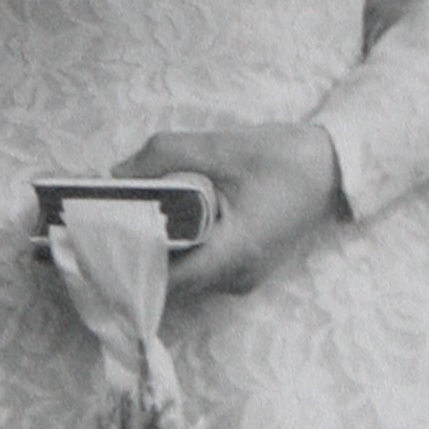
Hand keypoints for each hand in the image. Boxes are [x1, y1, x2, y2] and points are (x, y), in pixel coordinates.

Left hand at [116, 124, 341, 299]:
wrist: (334, 167)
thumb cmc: (282, 158)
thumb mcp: (219, 147)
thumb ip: (163, 157)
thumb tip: (115, 175)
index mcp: (235, 254)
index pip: (168, 280)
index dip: (127, 265)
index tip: (95, 244)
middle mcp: (237, 278)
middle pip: (171, 281)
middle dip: (133, 255)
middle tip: (98, 227)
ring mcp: (243, 277)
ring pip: (183, 275)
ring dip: (155, 252)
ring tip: (121, 221)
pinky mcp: (243, 267)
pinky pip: (200, 267)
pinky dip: (176, 249)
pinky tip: (157, 223)